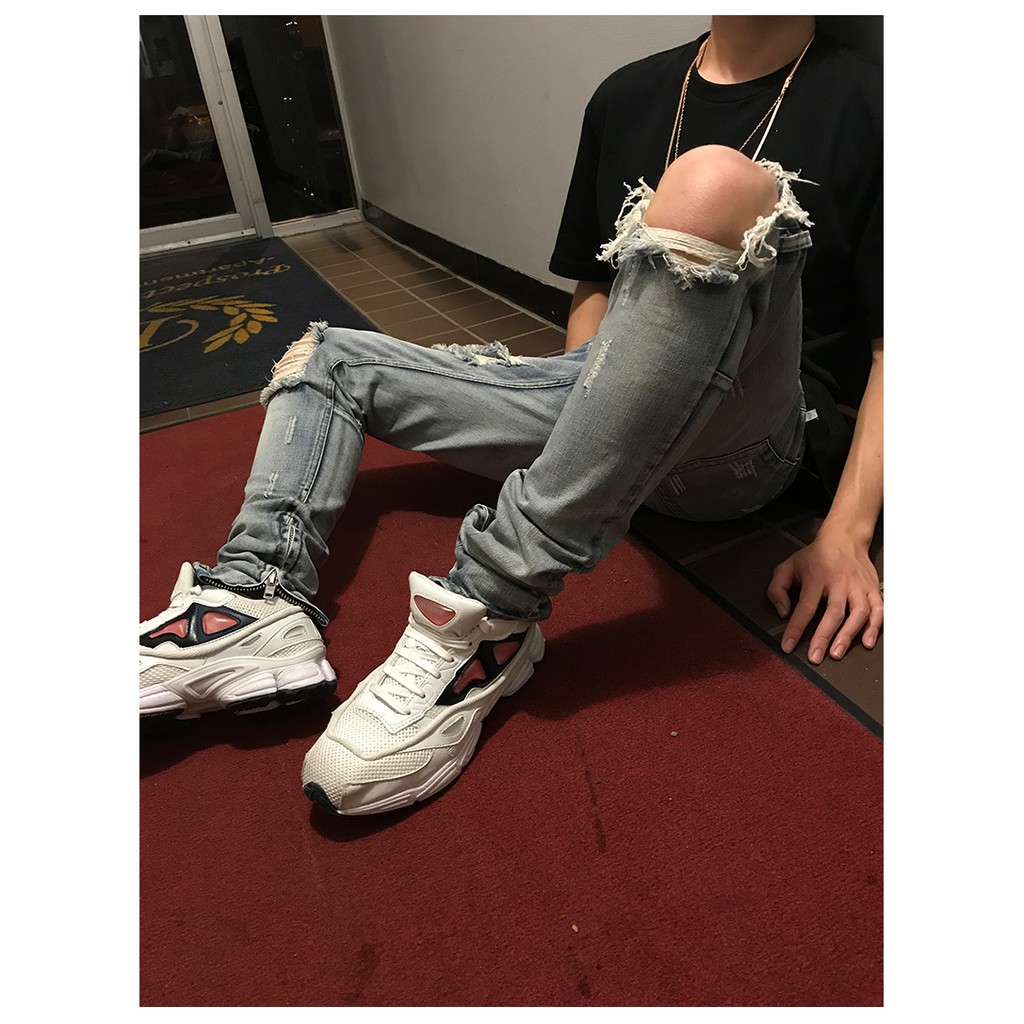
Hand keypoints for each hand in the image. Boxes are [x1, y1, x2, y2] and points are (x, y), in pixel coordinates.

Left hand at [767, 527, 882, 663]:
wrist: (844, 538)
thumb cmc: (815, 556)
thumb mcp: (787, 567)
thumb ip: (777, 589)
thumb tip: (784, 613)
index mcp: (817, 576)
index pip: (805, 607)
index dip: (796, 628)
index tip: (788, 646)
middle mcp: (840, 582)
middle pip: (834, 613)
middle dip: (823, 637)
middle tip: (815, 657)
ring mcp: (859, 586)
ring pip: (858, 613)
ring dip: (849, 635)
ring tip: (837, 653)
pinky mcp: (872, 589)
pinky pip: (878, 610)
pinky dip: (875, 627)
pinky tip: (867, 642)